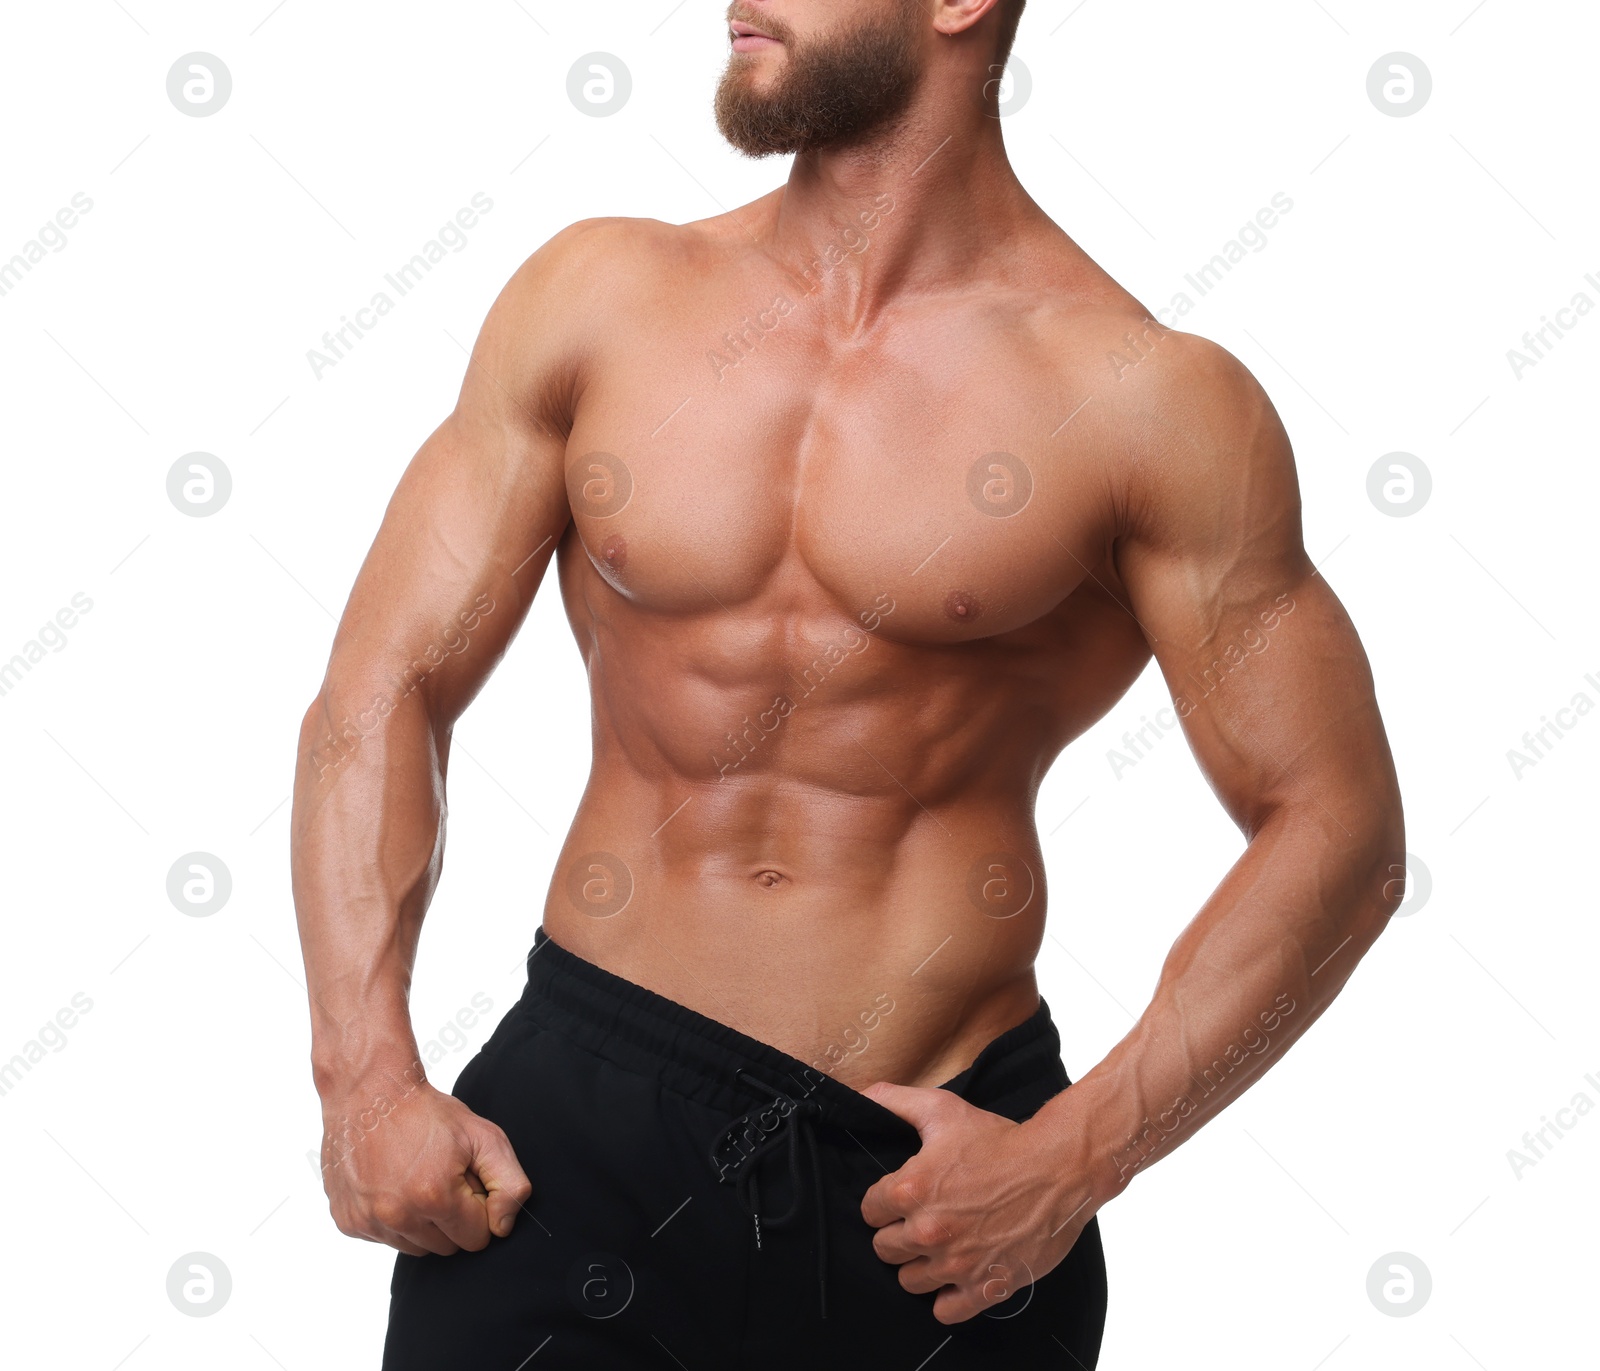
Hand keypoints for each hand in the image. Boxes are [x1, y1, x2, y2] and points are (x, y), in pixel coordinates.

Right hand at [319, 1075, 532, 1256]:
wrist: (369, 1092)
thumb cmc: (427, 1112)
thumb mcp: (484, 1135)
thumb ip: (509, 1184)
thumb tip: (503, 1226)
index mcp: (435, 1197)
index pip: (477, 1238)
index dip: (478, 1207)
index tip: (466, 1180)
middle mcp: (397, 1216)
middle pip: (446, 1247)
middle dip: (452, 1218)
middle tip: (442, 1177)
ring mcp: (367, 1221)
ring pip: (415, 1247)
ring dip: (422, 1222)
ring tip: (416, 1179)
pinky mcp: (348, 1222)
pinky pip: (386, 1239)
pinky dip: (393, 1219)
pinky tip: (391, 1184)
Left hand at [859, 1082, 1096, 1323]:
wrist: (1058, 1167)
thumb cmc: (1001, 1139)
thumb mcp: (942, 1109)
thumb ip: (894, 1101)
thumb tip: (861, 1097)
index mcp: (911, 1190)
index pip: (869, 1211)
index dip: (884, 1202)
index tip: (904, 1197)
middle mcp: (928, 1231)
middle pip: (884, 1249)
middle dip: (899, 1233)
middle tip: (924, 1219)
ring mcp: (956, 1264)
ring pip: (909, 1282)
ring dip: (920, 1265)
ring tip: (941, 1245)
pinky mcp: (985, 1287)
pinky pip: (945, 1311)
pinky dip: (947, 1298)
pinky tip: (958, 1274)